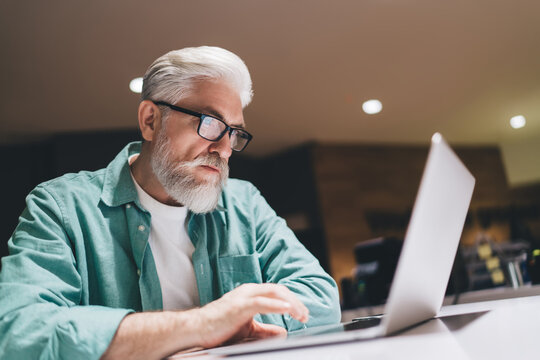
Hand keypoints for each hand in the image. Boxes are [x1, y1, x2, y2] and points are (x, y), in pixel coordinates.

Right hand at [193, 283, 308, 347]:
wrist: (196, 329)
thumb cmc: (219, 328)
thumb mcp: (248, 329)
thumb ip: (265, 330)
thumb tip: (282, 332)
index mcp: (251, 293)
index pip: (278, 292)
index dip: (293, 301)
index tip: (303, 313)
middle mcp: (249, 291)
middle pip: (279, 290)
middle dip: (296, 302)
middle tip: (305, 315)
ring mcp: (243, 296)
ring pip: (274, 293)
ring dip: (291, 303)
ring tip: (300, 314)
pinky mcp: (239, 306)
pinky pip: (262, 302)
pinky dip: (277, 305)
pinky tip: (288, 310)